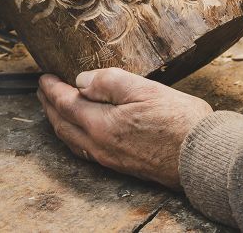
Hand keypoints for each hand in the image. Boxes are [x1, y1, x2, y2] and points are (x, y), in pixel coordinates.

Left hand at [37, 68, 212, 188]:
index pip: (66, 104)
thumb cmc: (179, 121)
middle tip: (43, 90)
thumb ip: (110, 82)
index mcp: (102, 125)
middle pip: (63, 124)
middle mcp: (99, 145)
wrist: (200, 156)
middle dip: (49, 106)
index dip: (52, 89)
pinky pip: (84, 149)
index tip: (44, 77)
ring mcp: (108, 158)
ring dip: (59, 121)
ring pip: (71, 139)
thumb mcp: (145, 89)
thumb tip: (82, 80)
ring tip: (55, 108)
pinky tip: (80, 132)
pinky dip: (72, 136)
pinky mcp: (120, 164)